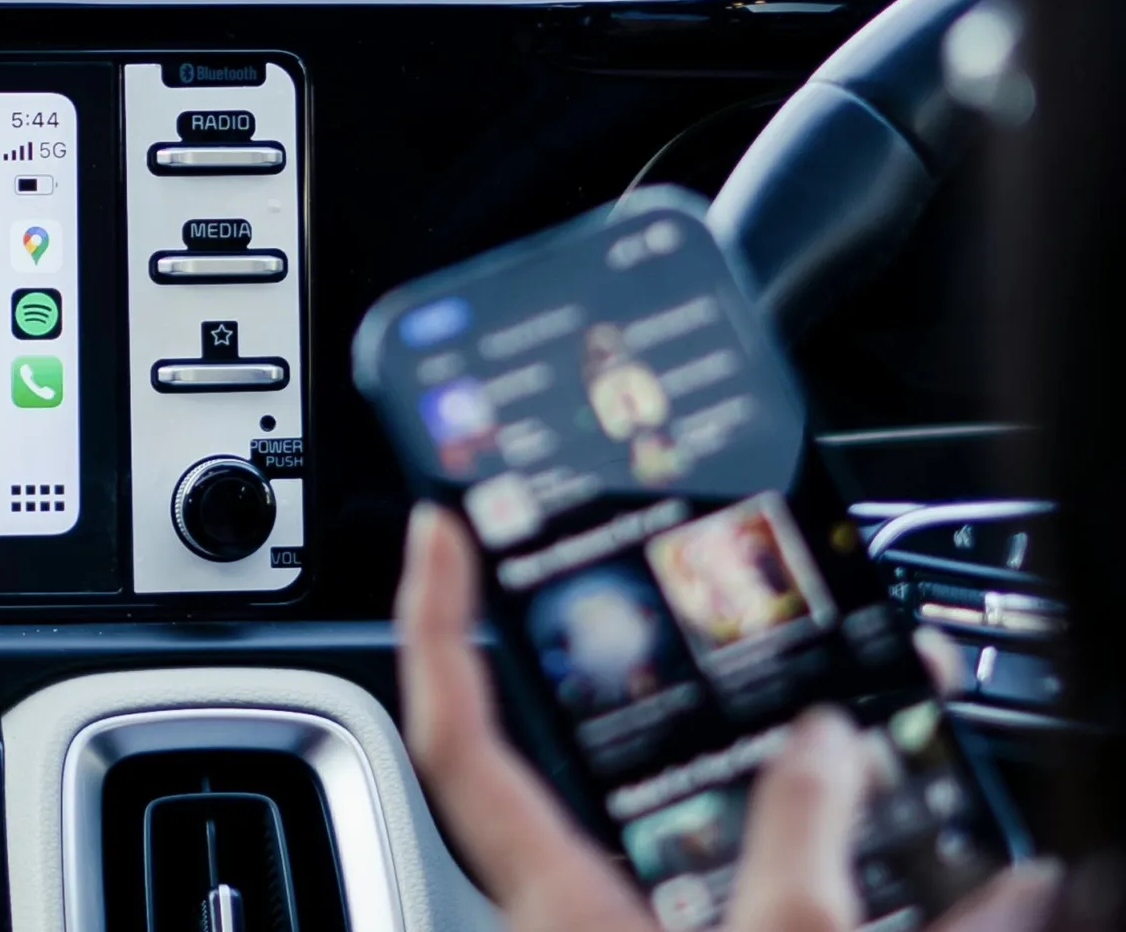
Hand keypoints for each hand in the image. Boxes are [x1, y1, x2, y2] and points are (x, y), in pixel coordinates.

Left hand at [393, 501, 1059, 931]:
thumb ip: (802, 841)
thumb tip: (823, 741)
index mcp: (556, 902)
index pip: (458, 733)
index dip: (434, 622)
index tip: (437, 528)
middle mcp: (572, 922)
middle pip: (577, 769)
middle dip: (645, 685)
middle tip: (681, 596)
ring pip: (691, 837)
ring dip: (792, 783)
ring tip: (871, 701)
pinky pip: (781, 904)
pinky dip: (861, 875)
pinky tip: (986, 864)